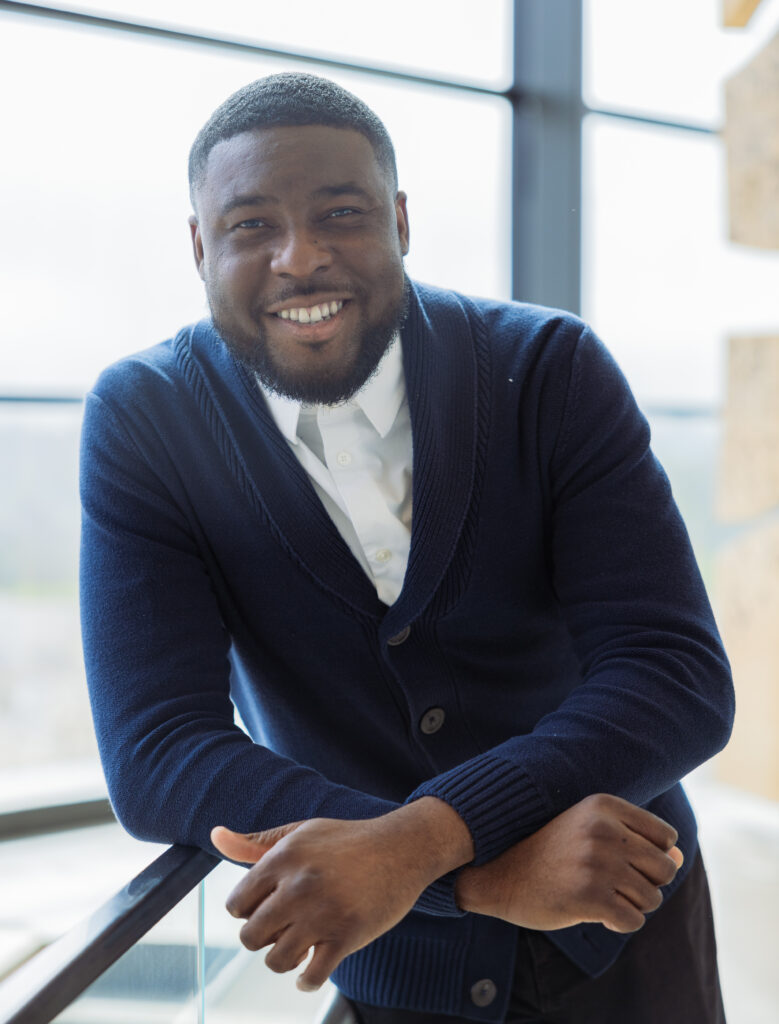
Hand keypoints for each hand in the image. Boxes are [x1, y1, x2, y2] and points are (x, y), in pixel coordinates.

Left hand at [211, 797, 472, 990]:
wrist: (402, 847)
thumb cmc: (347, 841)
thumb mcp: (300, 833)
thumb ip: (255, 842)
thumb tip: (214, 835)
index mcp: (284, 857)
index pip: (237, 904)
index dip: (249, 911)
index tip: (268, 908)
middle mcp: (299, 884)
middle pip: (251, 937)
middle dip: (264, 937)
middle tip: (284, 928)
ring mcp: (323, 912)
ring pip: (276, 960)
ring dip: (285, 959)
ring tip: (300, 946)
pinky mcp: (347, 935)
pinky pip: (311, 976)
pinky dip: (306, 980)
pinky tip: (312, 968)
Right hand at [455, 793, 682, 932]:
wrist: (498, 873)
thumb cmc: (550, 853)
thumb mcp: (590, 833)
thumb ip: (637, 841)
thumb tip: (679, 856)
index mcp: (603, 806)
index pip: (666, 836)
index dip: (652, 856)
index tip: (623, 861)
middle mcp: (603, 829)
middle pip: (665, 868)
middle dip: (647, 884)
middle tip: (615, 886)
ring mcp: (596, 863)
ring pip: (652, 898)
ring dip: (632, 905)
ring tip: (603, 897)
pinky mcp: (589, 897)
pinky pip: (633, 921)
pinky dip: (620, 924)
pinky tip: (597, 915)